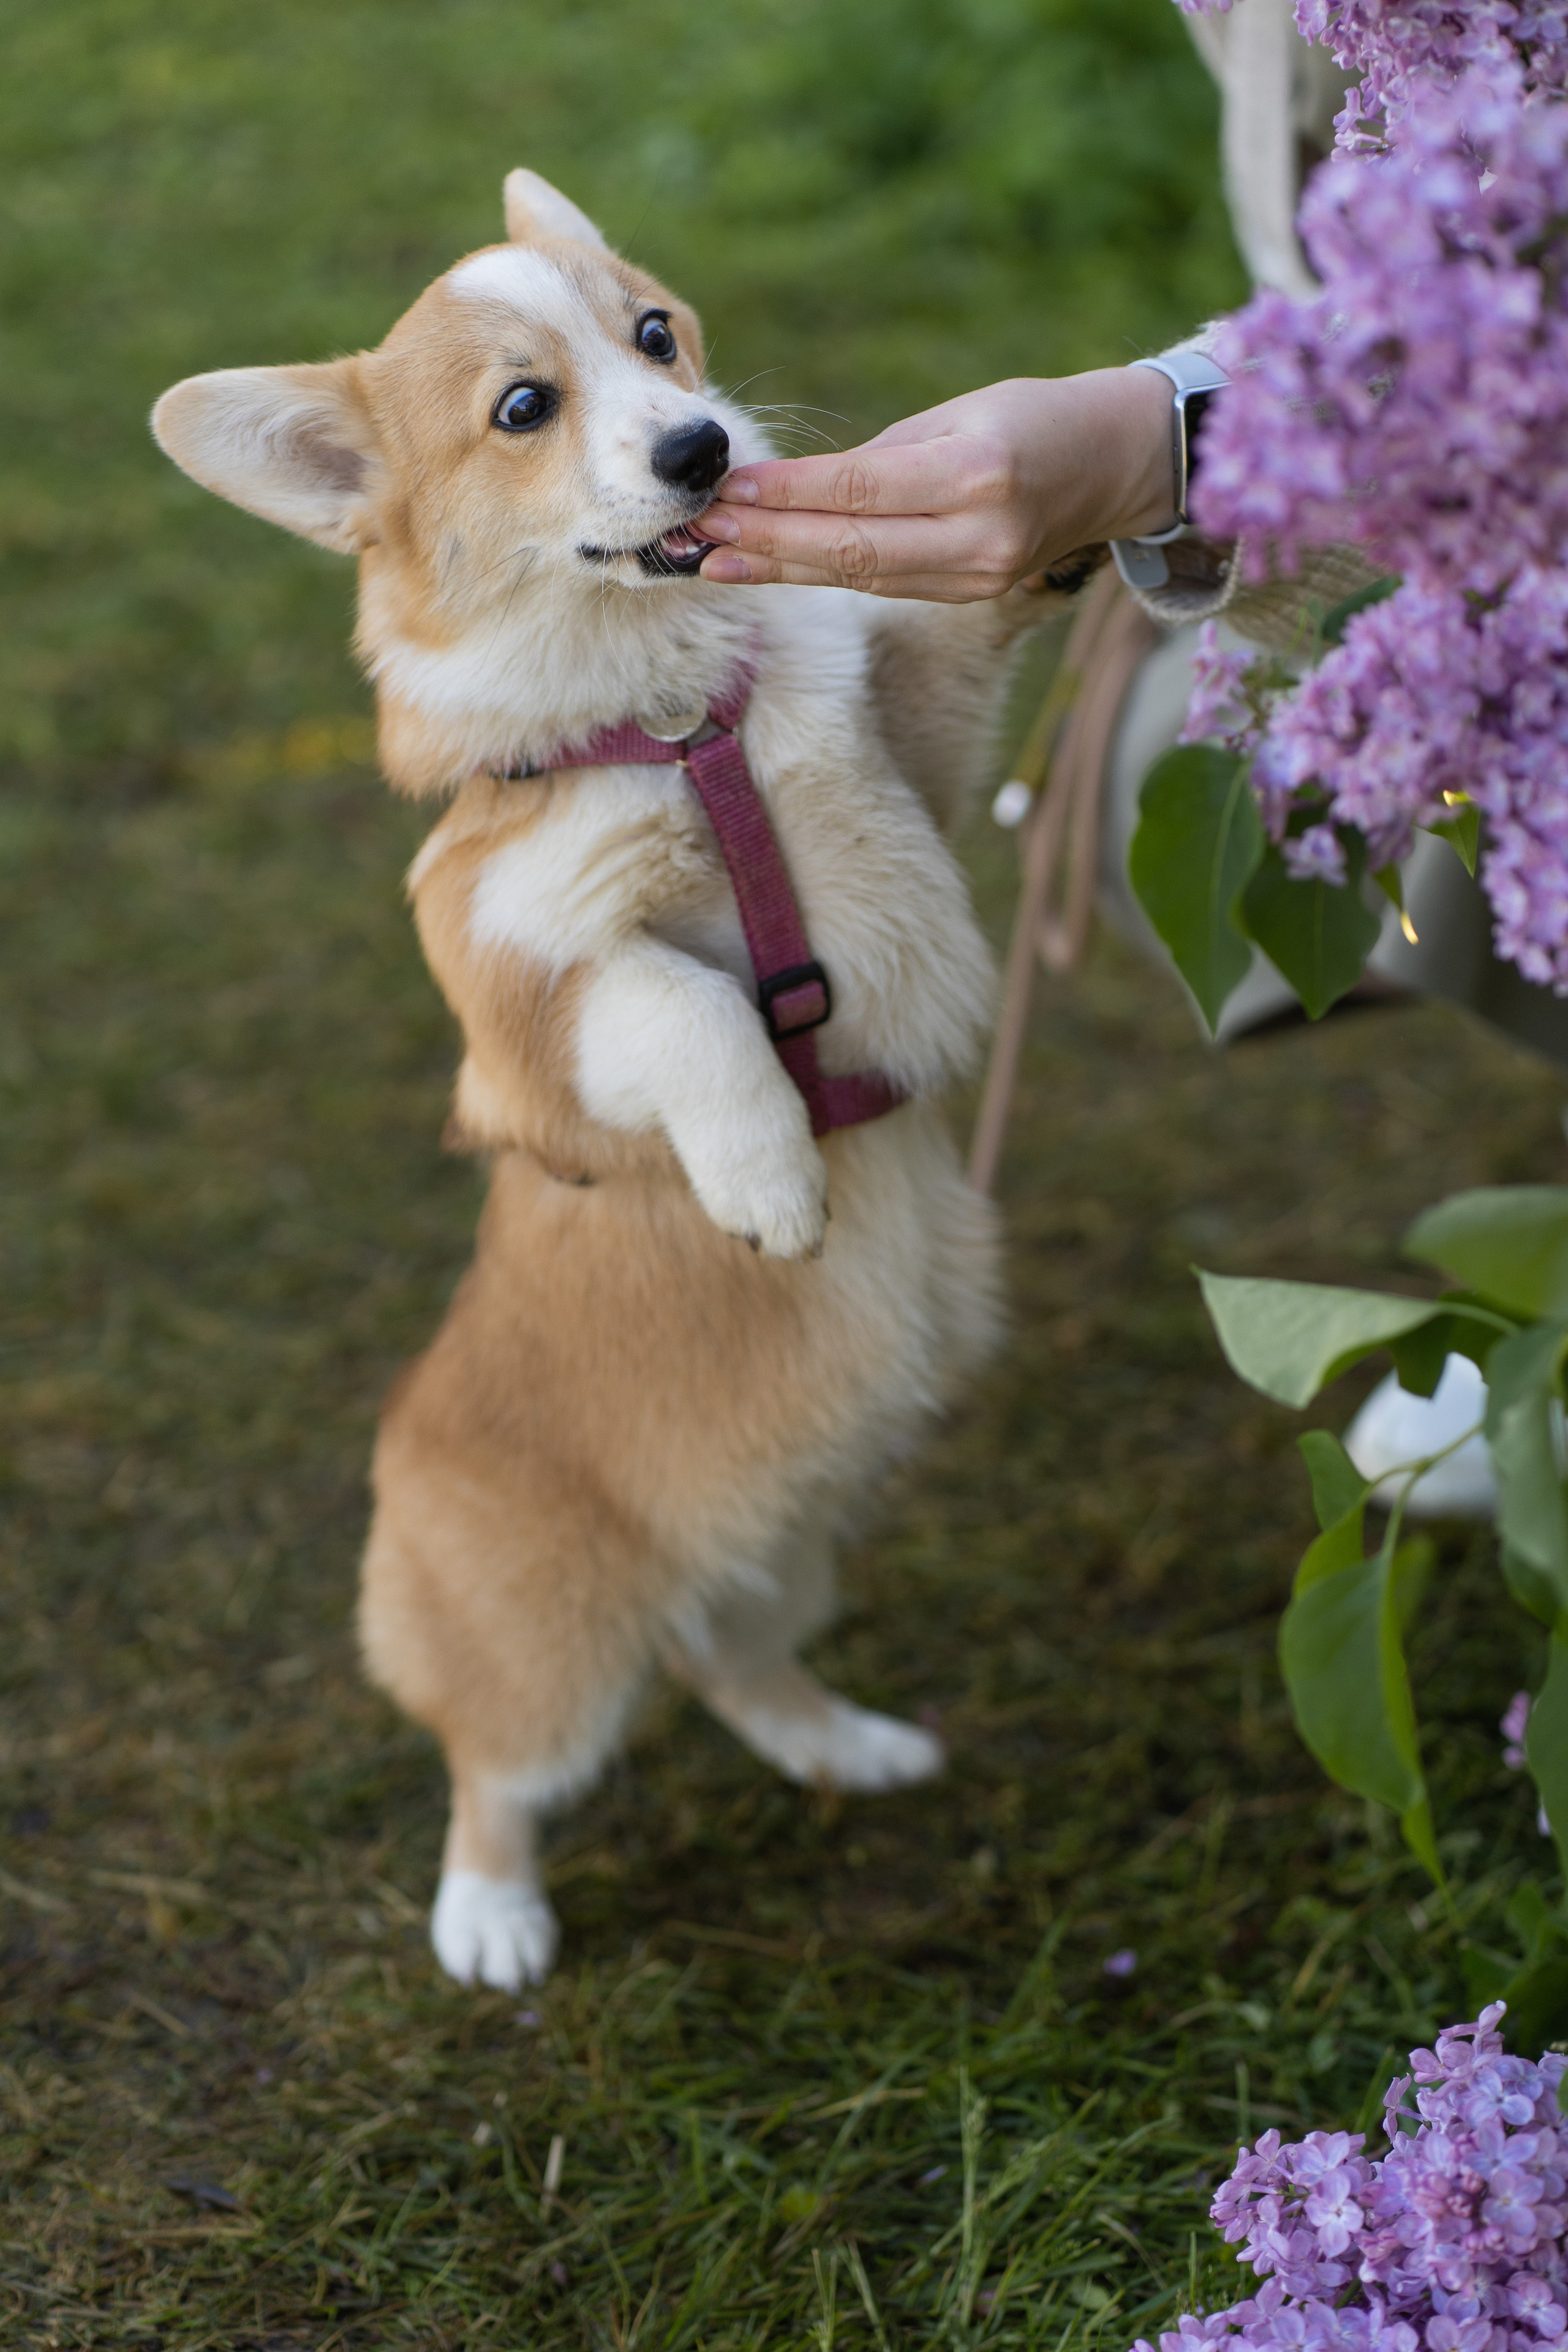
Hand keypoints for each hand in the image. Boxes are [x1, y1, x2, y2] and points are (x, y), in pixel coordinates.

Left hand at [696, 368, 1175, 602]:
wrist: (1116, 466)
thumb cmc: (1034, 418)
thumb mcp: (961, 413)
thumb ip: (882, 459)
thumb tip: (796, 490)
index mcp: (976, 473)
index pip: (860, 492)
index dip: (787, 497)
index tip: (726, 491)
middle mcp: (978, 535)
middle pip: (851, 550)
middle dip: (768, 545)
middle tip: (698, 537)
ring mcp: (976, 574)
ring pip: (860, 578)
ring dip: (782, 569)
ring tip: (716, 559)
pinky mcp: (971, 593)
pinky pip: (884, 585)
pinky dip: (824, 575)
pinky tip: (774, 568)